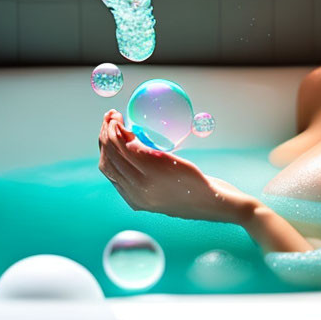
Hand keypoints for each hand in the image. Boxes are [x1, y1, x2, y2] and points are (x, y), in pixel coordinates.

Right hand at [98, 110, 257, 224]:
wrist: (217, 203)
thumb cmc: (198, 193)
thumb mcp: (169, 188)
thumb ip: (152, 176)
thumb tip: (142, 149)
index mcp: (135, 199)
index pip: (108, 171)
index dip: (104, 148)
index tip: (107, 131)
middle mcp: (135, 193)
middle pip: (108, 160)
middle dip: (103, 135)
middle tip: (109, 118)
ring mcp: (144, 183)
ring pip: (115, 152)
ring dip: (110, 130)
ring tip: (114, 116)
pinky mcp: (157, 169)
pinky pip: (131, 147)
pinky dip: (124, 132)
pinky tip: (126, 124)